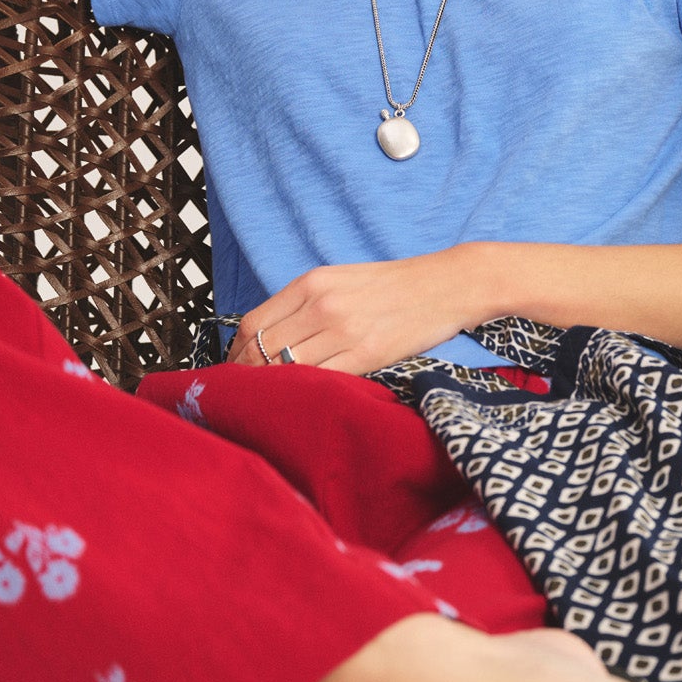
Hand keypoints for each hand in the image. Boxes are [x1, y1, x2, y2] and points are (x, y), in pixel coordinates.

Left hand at [226, 251, 482, 375]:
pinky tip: (305, 399)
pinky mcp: (367, 354)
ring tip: (272, 401)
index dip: (236, 354)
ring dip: (273, 388)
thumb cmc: (393, 285)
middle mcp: (321, 304)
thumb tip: (271, 338)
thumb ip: (305, 303)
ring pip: (287, 367)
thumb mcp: (341, 279)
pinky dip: (307, 392)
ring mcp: (343, 329)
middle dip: (247, 376)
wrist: (446, 285)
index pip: (253, 324)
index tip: (236, 370)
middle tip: (245, 394)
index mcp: (312, 283)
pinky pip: (322, 379)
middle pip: (262, 349)